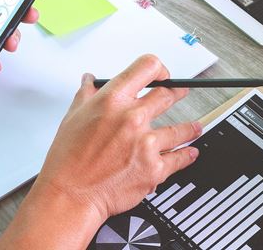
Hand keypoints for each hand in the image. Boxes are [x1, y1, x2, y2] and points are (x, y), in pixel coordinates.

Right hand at [35, 55, 200, 225]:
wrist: (71, 195)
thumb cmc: (68, 159)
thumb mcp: (73, 117)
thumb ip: (87, 94)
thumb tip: (90, 81)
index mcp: (112, 100)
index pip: (147, 67)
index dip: (158, 68)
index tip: (163, 74)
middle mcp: (132, 118)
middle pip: (167, 94)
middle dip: (177, 92)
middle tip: (181, 92)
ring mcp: (146, 143)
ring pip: (180, 128)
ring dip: (189, 128)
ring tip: (194, 127)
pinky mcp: (154, 168)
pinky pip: (179, 158)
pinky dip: (187, 155)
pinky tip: (190, 152)